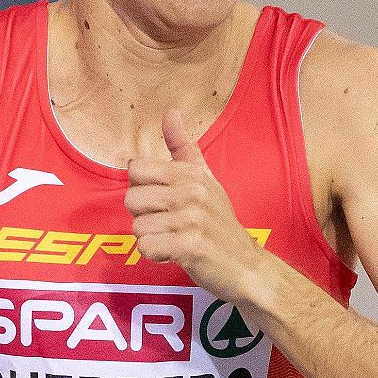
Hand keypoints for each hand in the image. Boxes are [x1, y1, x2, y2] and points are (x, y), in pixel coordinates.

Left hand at [125, 109, 263, 296]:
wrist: (246, 266)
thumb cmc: (219, 223)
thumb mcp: (205, 180)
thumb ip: (183, 147)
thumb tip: (171, 112)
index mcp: (191, 173)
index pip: (136, 169)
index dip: (143, 189)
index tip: (163, 201)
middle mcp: (192, 192)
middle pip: (131, 199)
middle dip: (144, 217)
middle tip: (169, 225)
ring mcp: (192, 219)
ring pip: (137, 227)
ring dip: (151, 239)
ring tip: (174, 240)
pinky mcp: (190, 246)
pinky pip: (146, 247)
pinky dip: (154, 255)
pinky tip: (173, 253)